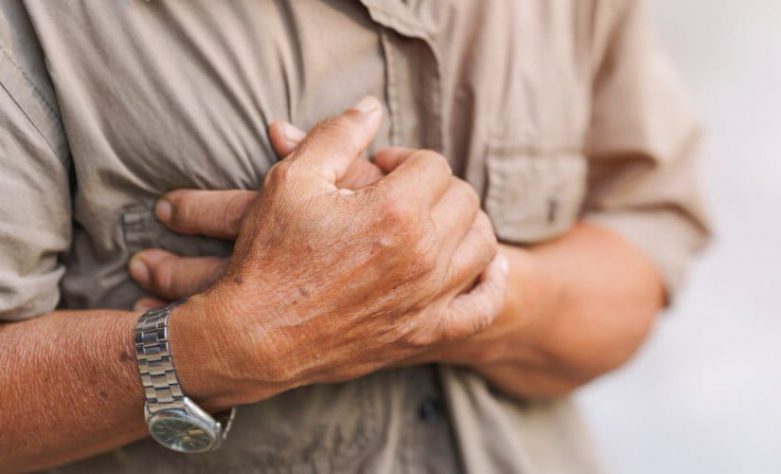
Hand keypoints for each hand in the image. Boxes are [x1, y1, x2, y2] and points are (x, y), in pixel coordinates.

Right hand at [155, 98, 506, 406]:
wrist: (253, 337)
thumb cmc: (269, 256)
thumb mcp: (292, 180)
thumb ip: (338, 135)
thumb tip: (372, 106)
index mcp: (395, 210)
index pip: (434, 164)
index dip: (405, 159)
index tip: (379, 170)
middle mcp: (423, 254)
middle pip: (463, 199)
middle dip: (434, 187)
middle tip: (400, 194)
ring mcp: (429, 298)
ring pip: (482, 244)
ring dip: (463, 225)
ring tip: (431, 223)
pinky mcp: (425, 333)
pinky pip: (483, 307)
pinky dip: (490, 284)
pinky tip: (480, 267)